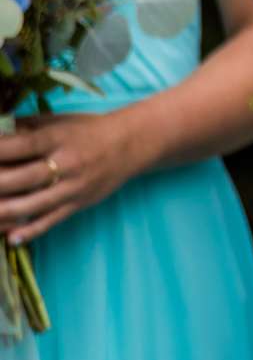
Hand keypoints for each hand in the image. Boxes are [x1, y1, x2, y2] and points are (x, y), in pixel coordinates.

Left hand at [0, 108, 157, 243]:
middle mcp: (66, 163)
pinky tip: (10, 238)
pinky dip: (30, 231)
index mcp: (59, 137)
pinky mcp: (79, 203)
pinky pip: (51, 220)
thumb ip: (23, 128)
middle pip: (21, 179)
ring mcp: (73, 186)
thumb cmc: (88, 130)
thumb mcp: (58, 122)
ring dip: (3, 212)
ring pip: (31, 205)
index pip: (20, 146)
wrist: (133, 143)